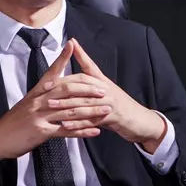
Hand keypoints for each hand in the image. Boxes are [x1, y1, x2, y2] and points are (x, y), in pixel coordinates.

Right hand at [0, 39, 112, 166]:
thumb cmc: (14, 121)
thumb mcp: (27, 103)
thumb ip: (41, 95)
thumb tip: (53, 85)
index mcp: (36, 92)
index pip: (52, 72)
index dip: (62, 58)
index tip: (72, 45)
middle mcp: (39, 101)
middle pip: (67, 90)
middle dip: (88, 89)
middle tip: (104, 89)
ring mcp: (40, 116)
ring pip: (71, 110)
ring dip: (91, 111)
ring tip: (106, 110)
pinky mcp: (42, 132)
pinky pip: (67, 131)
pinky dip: (83, 131)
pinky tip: (95, 131)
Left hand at [47, 38, 166, 151]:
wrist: (141, 120)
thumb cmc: (121, 105)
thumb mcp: (107, 89)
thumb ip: (92, 78)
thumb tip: (78, 63)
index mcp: (103, 82)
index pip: (86, 70)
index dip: (74, 63)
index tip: (60, 59)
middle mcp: (106, 90)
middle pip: (81, 86)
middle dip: (62, 87)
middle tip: (45, 89)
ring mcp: (109, 103)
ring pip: (84, 103)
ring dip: (65, 105)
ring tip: (51, 106)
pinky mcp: (112, 118)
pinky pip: (91, 121)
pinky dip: (77, 124)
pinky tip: (65, 126)